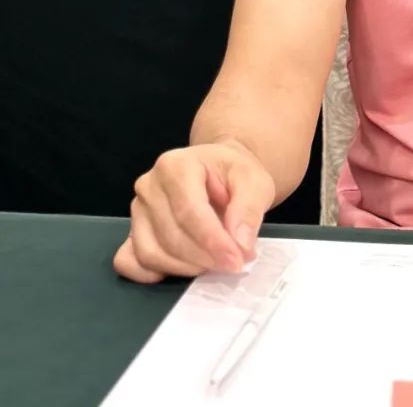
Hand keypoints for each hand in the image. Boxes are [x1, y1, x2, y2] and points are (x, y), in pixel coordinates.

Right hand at [113, 140, 275, 283]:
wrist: (218, 171)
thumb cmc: (234, 174)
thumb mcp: (255, 181)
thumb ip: (249, 210)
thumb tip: (240, 245)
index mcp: (176, 165)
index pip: (189, 211)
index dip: (213, 241)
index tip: (236, 260)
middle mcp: (149, 185)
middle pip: (171, 235)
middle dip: (205, 257)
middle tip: (234, 263)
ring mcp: (137, 210)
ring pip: (151, 253)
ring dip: (186, 267)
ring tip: (215, 262)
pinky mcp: (131, 231)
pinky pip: (131, 262)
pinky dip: (153, 273)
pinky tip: (183, 268)